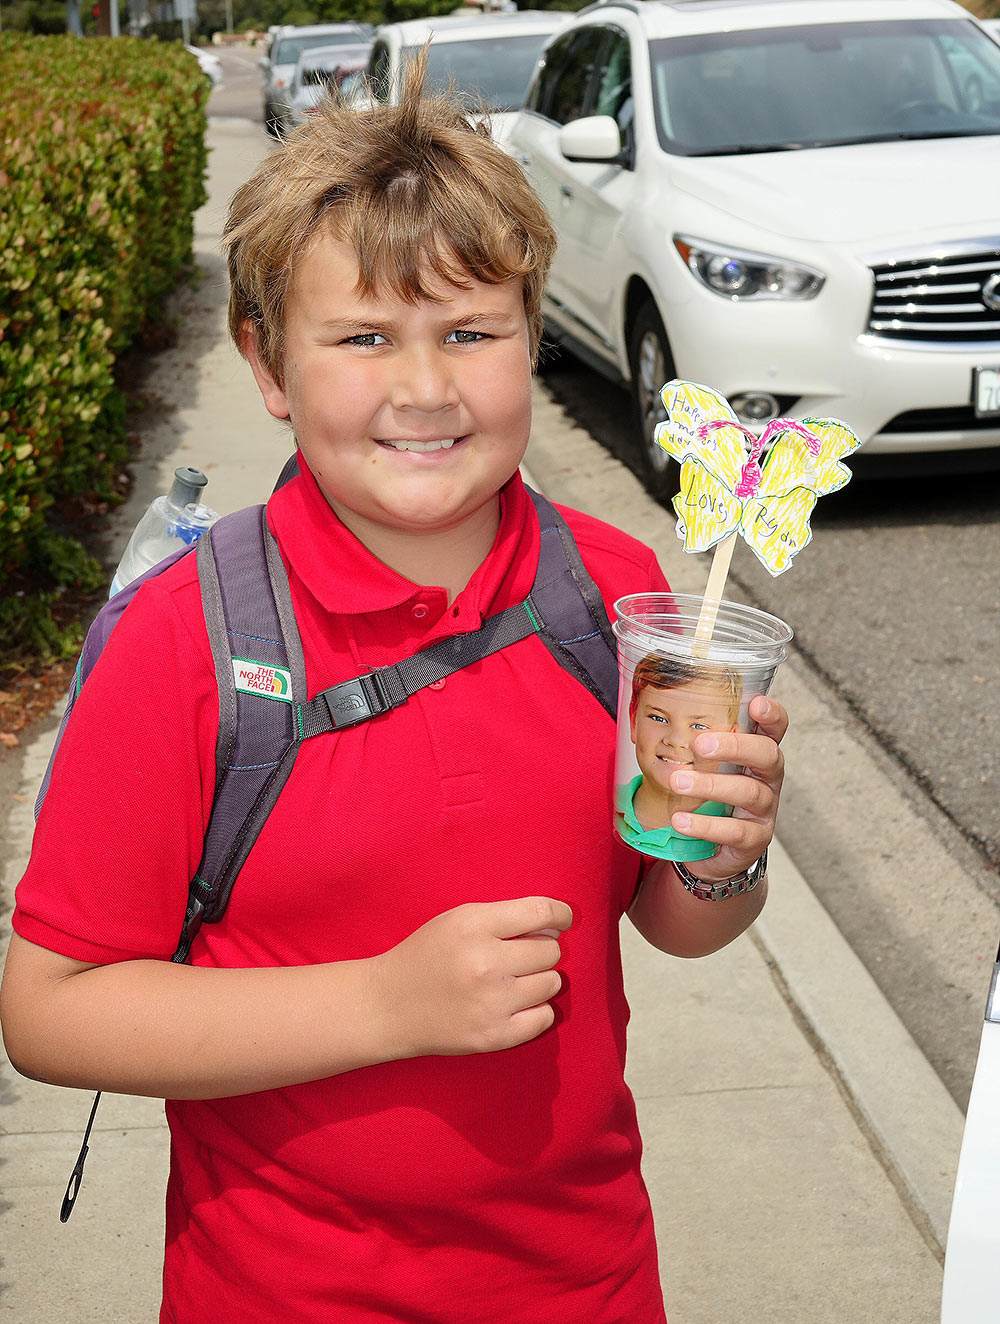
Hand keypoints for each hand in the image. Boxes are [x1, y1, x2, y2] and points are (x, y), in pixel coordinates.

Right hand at [371, 897, 572, 1059]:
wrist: (388, 1006)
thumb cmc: (427, 956)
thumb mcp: (457, 920)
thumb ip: (505, 917)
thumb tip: (557, 924)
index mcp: (473, 926)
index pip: (540, 912)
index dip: (561, 914)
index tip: (564, 919)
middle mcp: (485, 963)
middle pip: (550, 950)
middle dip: (540, 950)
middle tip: (518, 957)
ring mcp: (491, 1003)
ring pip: (552, 983)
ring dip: (540, 980)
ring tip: (513, 981)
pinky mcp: (493, 1036)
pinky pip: (545, 1017)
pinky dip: (537, 1010)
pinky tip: (516, 1004)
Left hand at [668, 694, 787, 884]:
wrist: (715, 849)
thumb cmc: (711, 797)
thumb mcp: (708, 769)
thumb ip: (697, 743)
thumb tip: (654, 706)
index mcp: (758, 755)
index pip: (775, 730)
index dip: (772, 715)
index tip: (756, 703)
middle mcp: (768, 779)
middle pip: (767, 756)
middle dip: (735, 746)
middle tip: (700, 745)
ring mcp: (766, 810)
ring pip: (748, 792)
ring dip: (710, 785)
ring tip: (678, 782)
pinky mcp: (756, 839)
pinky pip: (735, 831)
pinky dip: (705, 825)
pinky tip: (680, 820)